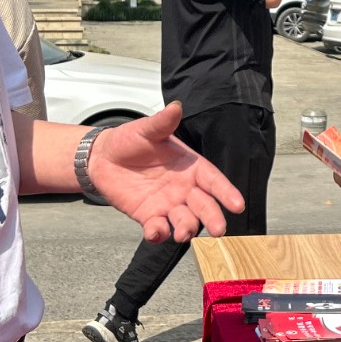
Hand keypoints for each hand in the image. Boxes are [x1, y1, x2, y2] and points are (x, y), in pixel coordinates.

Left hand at [87, 103, 244, 240]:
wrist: (103, 157)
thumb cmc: (130, 141)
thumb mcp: (146, 129)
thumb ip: (163, 123)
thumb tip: (176, 107)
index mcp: (190, 166)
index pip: (213, 181)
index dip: (226, 192)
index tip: (237, 205)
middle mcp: (184, 188)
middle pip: (204, 206)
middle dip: (212, 217)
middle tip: (218, 229)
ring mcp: (168, 204)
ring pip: (184, 221)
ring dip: (186, 228)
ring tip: (183, 233)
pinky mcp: (149, 216)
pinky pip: (158, 228)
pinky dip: (158, 233)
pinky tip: (156, 232)